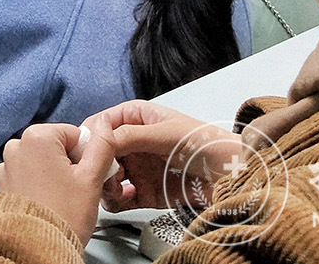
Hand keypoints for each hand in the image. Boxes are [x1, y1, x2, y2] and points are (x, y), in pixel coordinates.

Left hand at [0, 123, 115, 243]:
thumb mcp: (92, 177)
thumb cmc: (64, 216)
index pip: (75, 135)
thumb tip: (105, 125)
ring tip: (64, 199)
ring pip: (45, 161)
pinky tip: (50, 201)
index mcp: (37, 136)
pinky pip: (30, 174)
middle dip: (72, 165)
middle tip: (79, 190)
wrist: (39, 247)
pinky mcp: (5, 183)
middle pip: (58, 146)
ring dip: (56, 175)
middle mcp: (18, 146)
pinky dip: (41, 184)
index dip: (87, 156)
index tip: (89, 176)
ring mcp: (8, 165)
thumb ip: (102, 145)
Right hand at [85, 101, 238, 212]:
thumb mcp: (166, 134)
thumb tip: (101, 139)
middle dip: (96, 163)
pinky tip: (126, 198)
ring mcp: (138, 168)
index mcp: (138, 117)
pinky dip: (116, 201)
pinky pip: (119, 198)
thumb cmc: (206, 145)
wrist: (231, 177)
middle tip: (100, 173)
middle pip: (101, 152)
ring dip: (104, 183)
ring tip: (113, 188)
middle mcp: (134, 142)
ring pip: (106, 176)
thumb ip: (131, 136)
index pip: (103, 122)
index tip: (87, 149)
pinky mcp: (143, 192)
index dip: (93, 135)